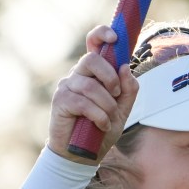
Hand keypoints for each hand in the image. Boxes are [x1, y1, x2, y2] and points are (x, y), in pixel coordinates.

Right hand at [47, 25, 138, 163]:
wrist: (83, 154)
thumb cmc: (101, 129)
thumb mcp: (122, 110)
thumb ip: (128, 90)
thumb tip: (126, 68)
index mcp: (94, 73)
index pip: (94, 44)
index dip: (101, 34)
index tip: (114, 37)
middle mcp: (79, 75)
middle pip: (91, 59)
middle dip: (109, 77)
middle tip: (115, 94)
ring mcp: (67, 86)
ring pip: (89, 85)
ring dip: (106, 104)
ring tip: (109, 118)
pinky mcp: (60, 101)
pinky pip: (82, 102)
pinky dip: (98, 115)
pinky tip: (101, 125)